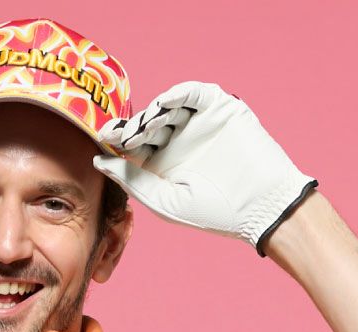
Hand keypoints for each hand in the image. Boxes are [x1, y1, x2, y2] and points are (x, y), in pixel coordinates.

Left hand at [92, 80, 317, 255]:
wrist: (260, 205)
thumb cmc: (213, 211)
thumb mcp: (163, 200)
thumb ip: (131, 179)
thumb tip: (98, 161)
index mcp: (163, 165)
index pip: (133, 146)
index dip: (117, 140)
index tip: (102, 139)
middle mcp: (178, 142)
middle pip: (147, 124)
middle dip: (132, 126)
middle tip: (119, 133)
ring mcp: (198, 124)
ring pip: (167, 108)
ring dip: (151, 112)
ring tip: (142, 127)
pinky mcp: (218, 109)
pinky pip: (193, 93)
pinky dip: (177, 94)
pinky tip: (163, 104)